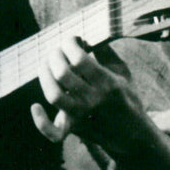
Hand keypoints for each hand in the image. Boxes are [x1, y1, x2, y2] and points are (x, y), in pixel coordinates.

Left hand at [32, 36, 147, 158]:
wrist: (133, 135)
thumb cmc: (127, 97)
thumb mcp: (123, 72)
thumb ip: (106, 52)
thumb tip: (87, 34)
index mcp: (108, 83)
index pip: (79, 59)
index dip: (70, 44)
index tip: (72, 40)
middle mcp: (93, 100)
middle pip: (63, 74)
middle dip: (55, 56)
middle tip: (57, 51)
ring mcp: (82, 115)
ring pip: (54, 95)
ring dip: (45, 76)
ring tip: (45, 65)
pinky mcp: (74, 128)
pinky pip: (54, 132)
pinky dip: (41, 122)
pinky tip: (35, 107)